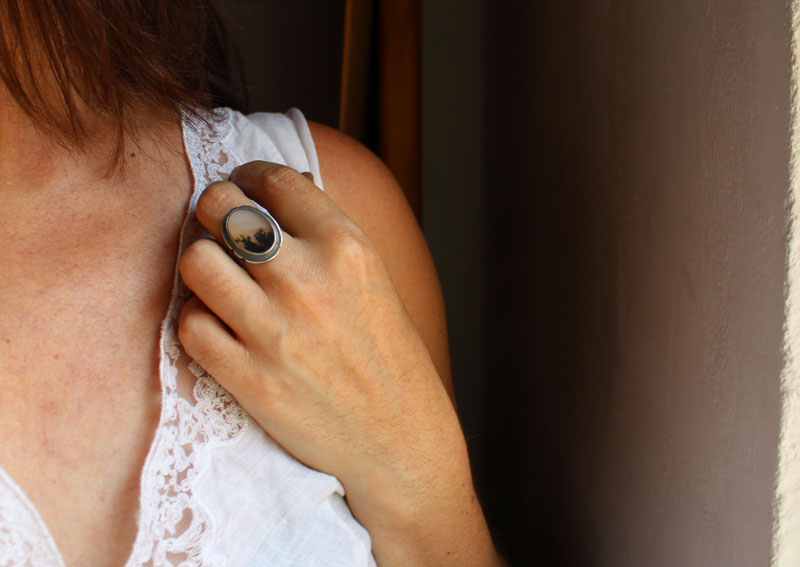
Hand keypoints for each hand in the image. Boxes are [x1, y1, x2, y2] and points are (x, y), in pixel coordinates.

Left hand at [177, 161, 499, 565]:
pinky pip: (190, 324)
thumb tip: (272, 196)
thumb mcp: (375, 278)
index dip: (248, 176)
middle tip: (218, 224)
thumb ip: (326, 236)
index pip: (273, 180)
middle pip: (221, 209)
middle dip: (211, 208)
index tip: (243, 186)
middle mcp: (308, 280)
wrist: (399, 439)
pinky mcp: (249, 378)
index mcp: (347, 247)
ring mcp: (274, 330)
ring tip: (217, 277)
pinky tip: (219, 324)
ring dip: (201, 264)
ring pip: (195, 262)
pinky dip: (199, 320)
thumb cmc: (391, 358)